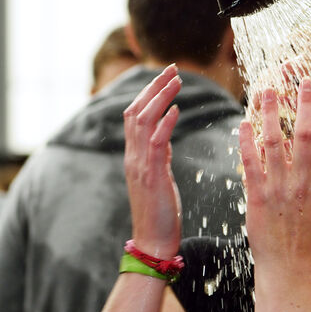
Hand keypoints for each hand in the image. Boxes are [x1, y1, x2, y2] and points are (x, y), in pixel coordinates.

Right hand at [123, 65, 182, 258]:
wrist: (154, 243)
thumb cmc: (160, 214)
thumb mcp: (158, 179)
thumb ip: (158, 157)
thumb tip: (165, 141)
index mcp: (134, 157)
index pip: (134, 115)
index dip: (147, 93)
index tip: (165, 77)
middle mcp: (133, 157)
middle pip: (136, 111)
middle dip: (153, 87)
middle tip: (172, 69)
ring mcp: (140, 165)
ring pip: (143, 121)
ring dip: (161, 98)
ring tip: (177, 81)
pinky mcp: (152, 176)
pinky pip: (156, 143)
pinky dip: (165, 123)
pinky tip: (177, 110)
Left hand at [239, 66, 310, 271]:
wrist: (287, 268)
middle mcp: (302, 183)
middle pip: (303, 136)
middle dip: (304, 105)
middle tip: (303, 81)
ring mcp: (278, 188)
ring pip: (273, 143)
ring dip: (269, 114)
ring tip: (267, 91)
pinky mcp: (257, 196)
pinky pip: (250, 163)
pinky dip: (246, 142)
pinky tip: (244, 123)